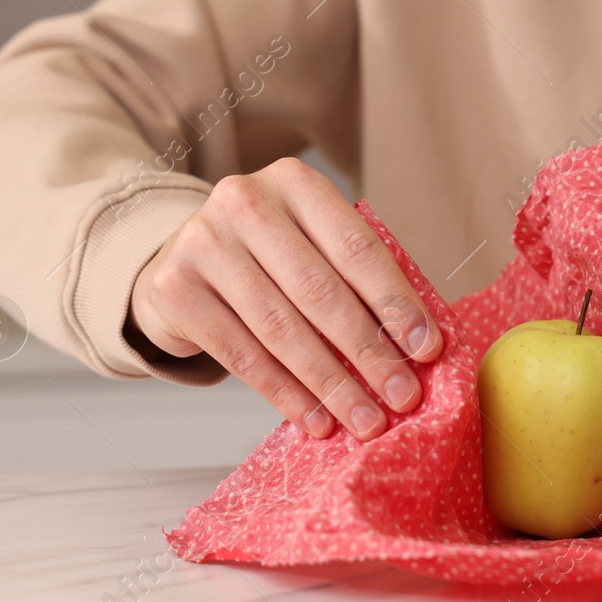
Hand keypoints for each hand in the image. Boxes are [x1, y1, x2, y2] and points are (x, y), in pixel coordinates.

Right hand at [128, 157, 442, 440]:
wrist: (182, 258)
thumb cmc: (270, 255)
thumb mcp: (312, 242)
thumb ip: (358, 277)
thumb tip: (420, 344)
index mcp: (295, 182)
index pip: (357, 247)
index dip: (395, 301)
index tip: (427, 349)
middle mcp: (245, 202)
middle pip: (320, 291)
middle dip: (368, 351)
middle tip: (403, 396)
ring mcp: (202, 243)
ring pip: (281, 328)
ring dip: (331, 383)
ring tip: (366, 420)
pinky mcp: (174, 289)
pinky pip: (242, 354)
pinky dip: (286, 394)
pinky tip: (315, 419)